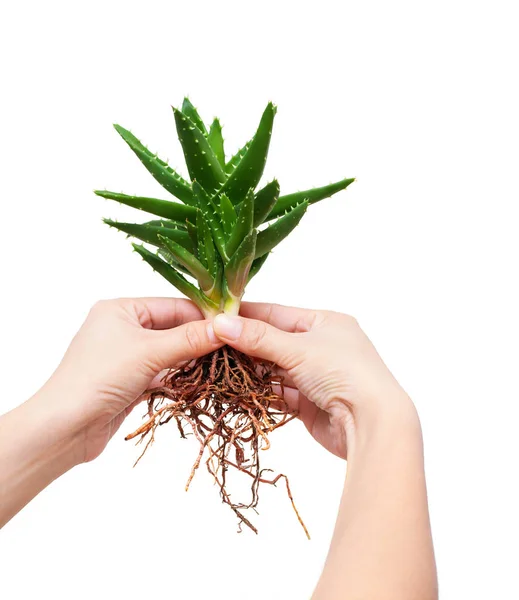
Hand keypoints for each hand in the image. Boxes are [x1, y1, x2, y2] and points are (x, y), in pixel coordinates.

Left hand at [39, 298, 221, 462]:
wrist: (64, 428)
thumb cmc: (99, 378)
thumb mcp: (149, 353)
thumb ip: (189, 339)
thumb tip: (225, 327)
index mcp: (121, 309)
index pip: (172, 305)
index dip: (202, 316)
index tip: (233, 325)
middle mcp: (122, 327)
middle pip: (171, 328)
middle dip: (198, 339)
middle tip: (232, 347)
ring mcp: (124, 355)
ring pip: (168, 352)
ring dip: (190, 359)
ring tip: (221, 364)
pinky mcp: (128, 380)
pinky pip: (161, 372)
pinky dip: (178, 376)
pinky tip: (199, 380)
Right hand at [212, 303, 417, 458]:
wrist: (372, 424)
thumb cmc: (343, 373)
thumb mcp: (298, 348)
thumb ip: (258, 338)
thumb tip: (220, 323)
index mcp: (326, 322)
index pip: (278, 313)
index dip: (247, 315)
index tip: (216, 316)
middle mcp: (322, 346)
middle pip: (275, 341)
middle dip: (246, 345)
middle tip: (211, 344)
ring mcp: (317, 375)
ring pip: (276, 368)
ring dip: (252, 370)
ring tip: (219, 367)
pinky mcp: (311, 402)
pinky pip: (280, 392)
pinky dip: (262, 391)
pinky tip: (238, 390)